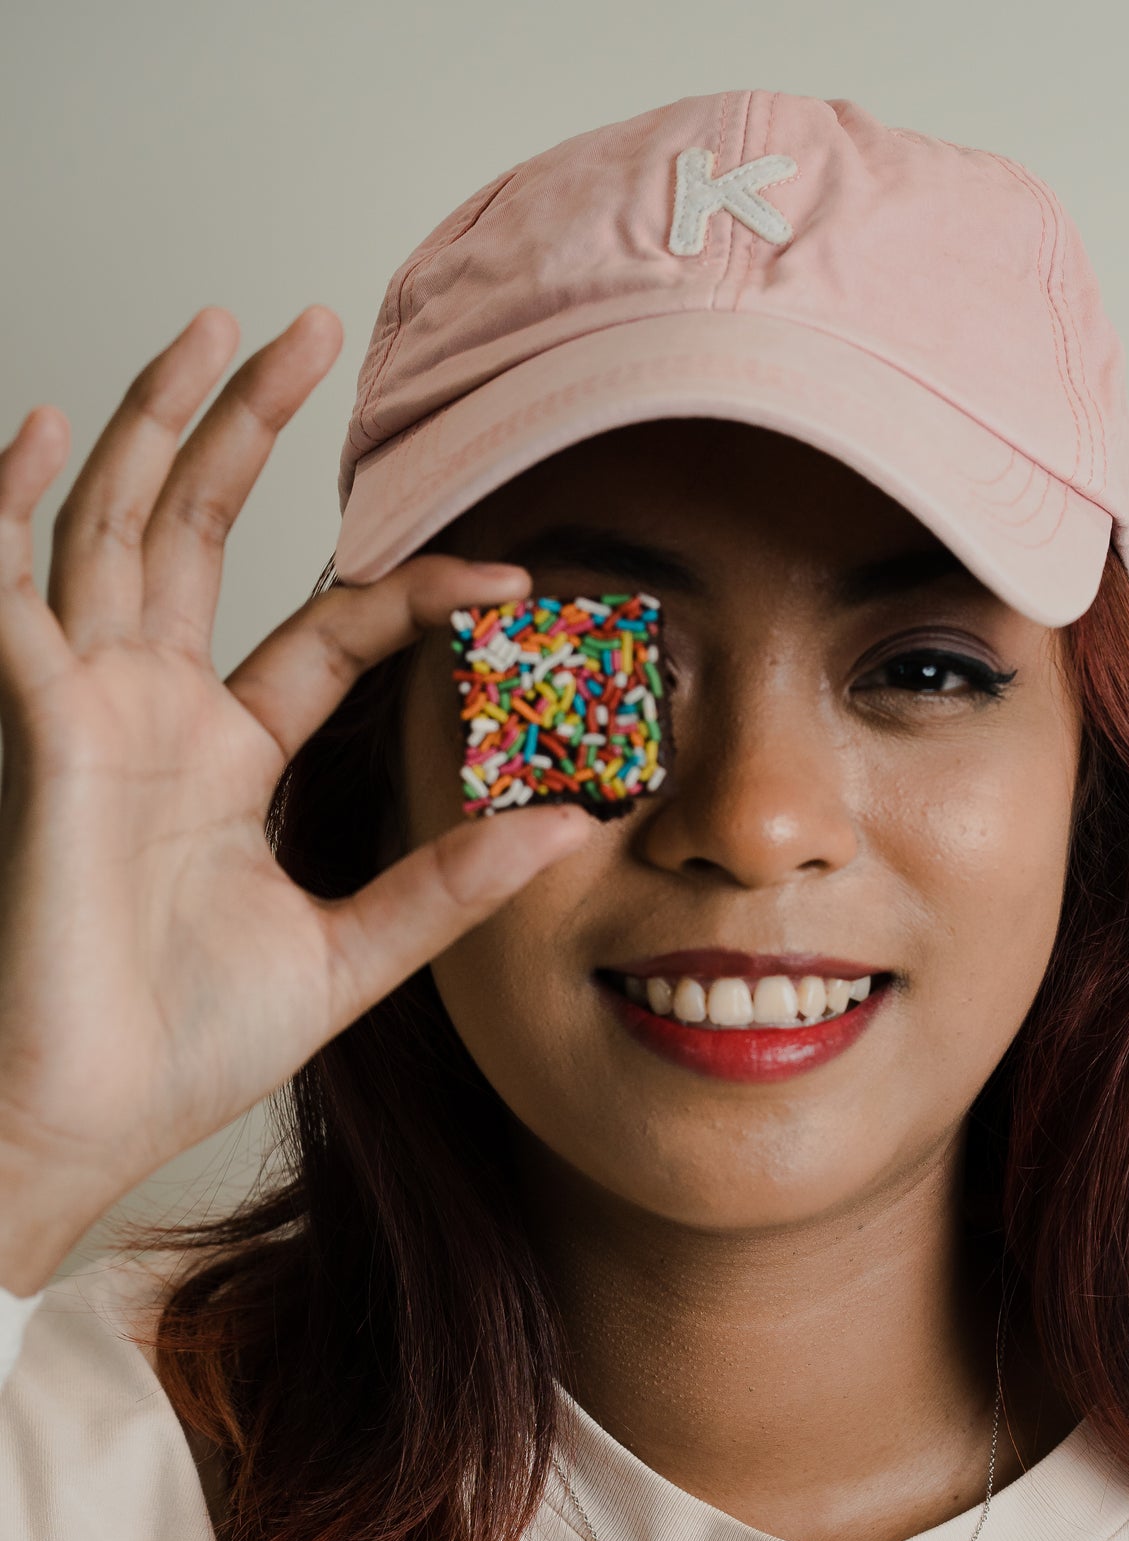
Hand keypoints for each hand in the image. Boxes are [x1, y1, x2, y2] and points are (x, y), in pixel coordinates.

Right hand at [0, 306, 588, 1294]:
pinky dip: (10, 514)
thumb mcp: (351, 952)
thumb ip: (448, 883)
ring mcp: (90, 713)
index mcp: (229, 756)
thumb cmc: (189, 1046)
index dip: (415, 590)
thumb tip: (569, 822)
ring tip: (213, 333)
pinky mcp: (39, 737)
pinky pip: (11, 600)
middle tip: (310, 330)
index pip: (328, 628)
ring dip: (156, 429)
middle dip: (248, 431)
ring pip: (115, 531)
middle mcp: (157, 713)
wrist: (92, 1118)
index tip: (514, 577)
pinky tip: (32, 431)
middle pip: (199, 532)